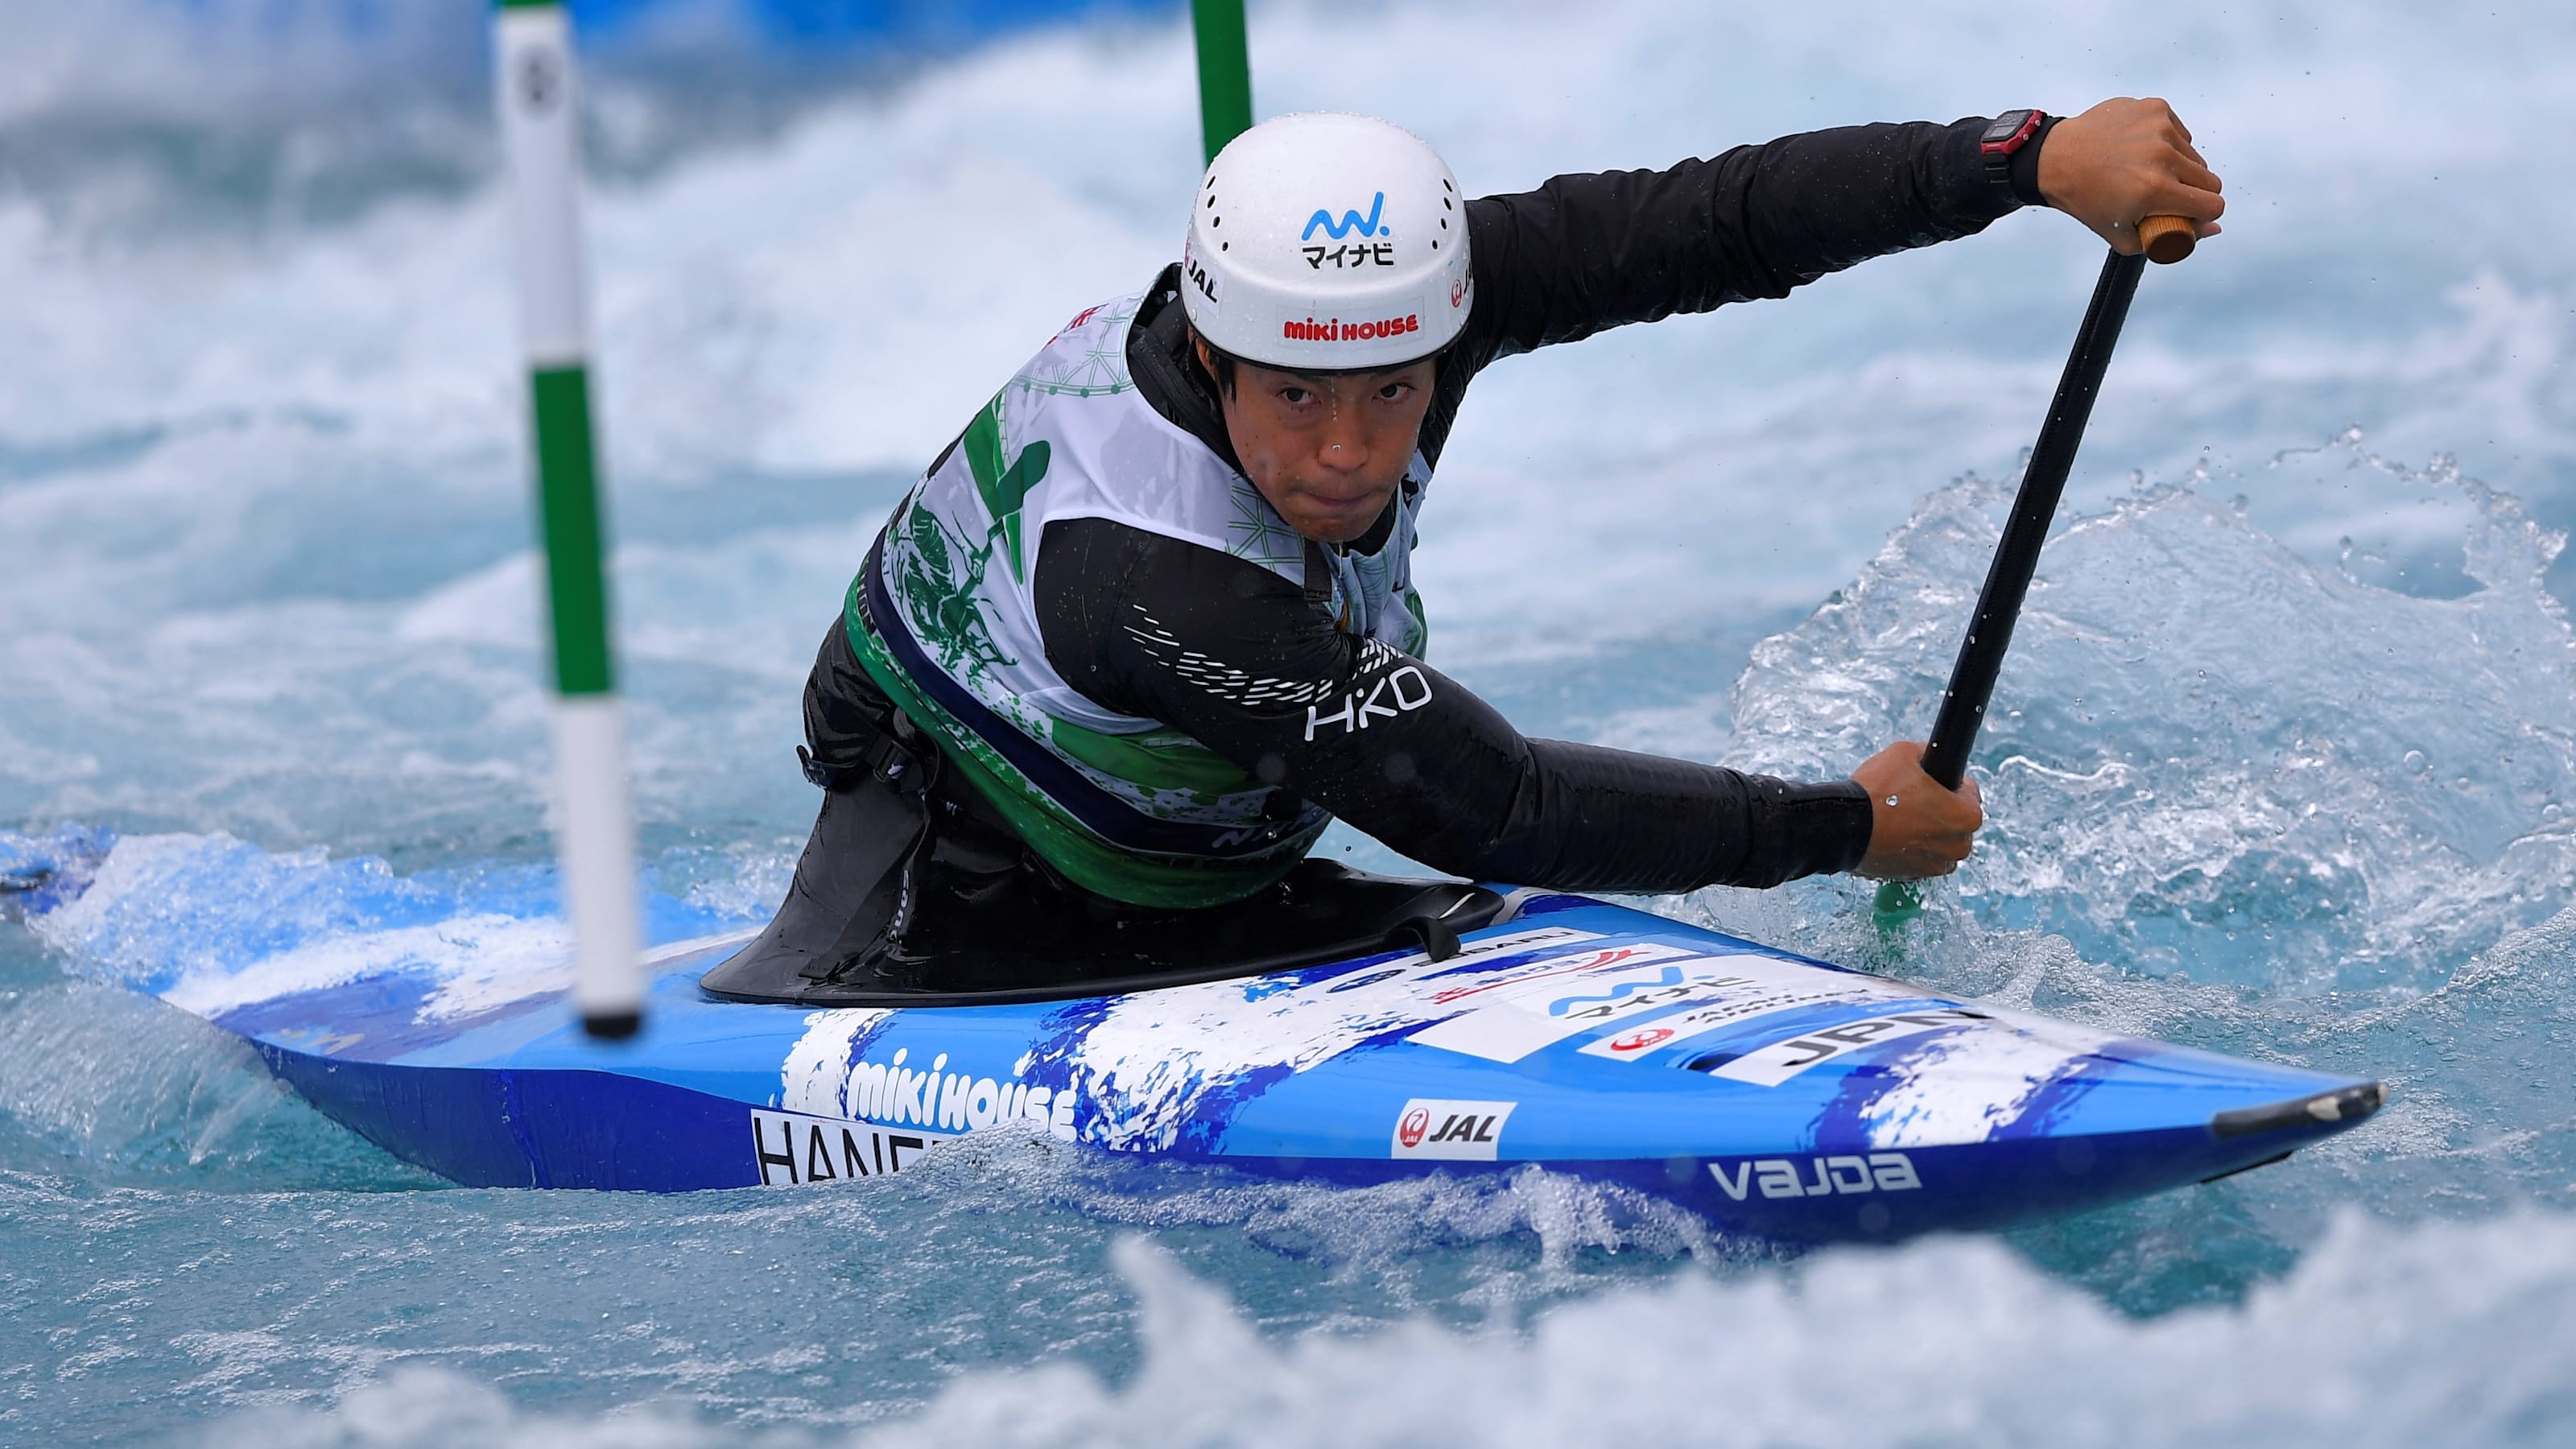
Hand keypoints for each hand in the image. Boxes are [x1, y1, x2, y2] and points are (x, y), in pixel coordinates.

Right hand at [1851, 741, 1983, 879]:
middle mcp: (1959, 846)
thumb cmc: (1877, 790)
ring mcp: (1936, 866)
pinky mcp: (1913, 877)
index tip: (1930, 783)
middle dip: (1940, 811)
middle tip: (1913, 799)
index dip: (1949, 784)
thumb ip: (1926, 753)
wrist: (1843, 826)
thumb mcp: (1904, 753)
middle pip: (1957, 822)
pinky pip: (1921, 859)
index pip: (1970, 793)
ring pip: (1940, 843)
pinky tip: (1892, 834)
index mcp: (1967, 816)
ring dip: (1928, 833)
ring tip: (1900, 818)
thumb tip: (1929, 756)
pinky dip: (1911, 849)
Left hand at [2036, 97, 2225, 254]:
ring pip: (2195, 156)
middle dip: (2193, 193)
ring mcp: (2160, 128)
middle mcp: (2162, 156)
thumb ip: (2173, 237)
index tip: (2188, 213)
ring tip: (2146, 172)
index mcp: (2156, 190)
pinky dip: (2168, 144)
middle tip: (2165, 195)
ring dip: (2180, 168)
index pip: (2213, 204)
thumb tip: (2213, 227)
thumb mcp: (2123, 236)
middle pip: (2210, 181)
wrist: (2056, 159)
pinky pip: (2181, 133)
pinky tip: (2141, 151)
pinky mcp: (2155, 108)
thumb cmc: (2088, 200)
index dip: (2203, 213)